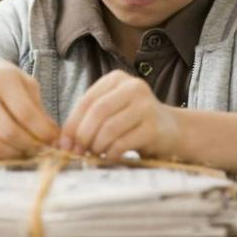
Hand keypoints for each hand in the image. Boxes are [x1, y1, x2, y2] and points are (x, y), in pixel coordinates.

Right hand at [0, 60, 59, 158]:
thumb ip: (39, 110)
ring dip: (17, 154)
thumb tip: (54, 138)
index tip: (54, 139)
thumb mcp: (25, 86)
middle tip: (43, 148)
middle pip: (10, 132)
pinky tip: (14, 149)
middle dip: (31, 145)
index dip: (42, 131)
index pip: (25, 113)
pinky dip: (4, 155)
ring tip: (30, 150)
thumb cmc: (6, 84)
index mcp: (2, 79)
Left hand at [60, 71, 179, 160]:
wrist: (171, 130)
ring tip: (95, 154)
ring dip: (97, 146)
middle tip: (79, 152)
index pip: (87, 101)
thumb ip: (88, 119)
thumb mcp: (111, 111)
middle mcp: (133, 86)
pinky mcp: (154, 126)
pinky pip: (123, 142)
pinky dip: (111, 153)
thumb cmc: (133, 122)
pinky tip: (109, 157)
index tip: (65, 144)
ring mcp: (146, 105)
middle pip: (97, 112)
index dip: (72, 124)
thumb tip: (64, 141)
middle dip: (83, 136)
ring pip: (109, 128)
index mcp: (116, 79)